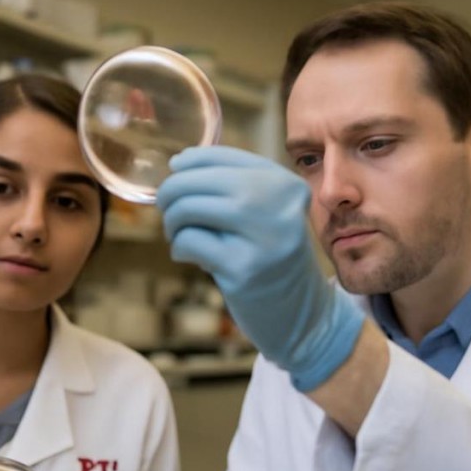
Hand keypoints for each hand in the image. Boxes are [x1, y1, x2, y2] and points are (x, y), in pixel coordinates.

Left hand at [157, 146, 364, 390]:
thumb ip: (230, 185)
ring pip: (188, 208)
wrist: (301, 313)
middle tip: (168, 210)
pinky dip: (180, 248)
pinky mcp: (243, 268)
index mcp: (284, 183)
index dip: (188, 163)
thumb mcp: (265, 212)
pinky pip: (189, 242)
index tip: (176, 174)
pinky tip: (192, 258)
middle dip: (170, 194)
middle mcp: (277, 203)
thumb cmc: (271, 257)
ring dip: (172, 222)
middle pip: (197, 180)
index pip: (219, 156)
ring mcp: (262, 236)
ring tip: (180, 235)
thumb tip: (178, 162)